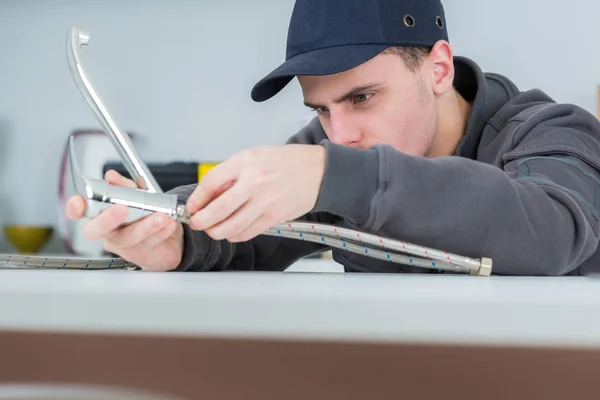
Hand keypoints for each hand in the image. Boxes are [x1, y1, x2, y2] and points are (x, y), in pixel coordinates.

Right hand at [64, 170, 184, 270]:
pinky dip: (161, 231)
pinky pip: (150, 242)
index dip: (75, 208)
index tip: (78, 201)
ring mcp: (124, 245)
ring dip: (146, 225)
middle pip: (96, 231)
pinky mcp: (142, 254)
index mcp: (102, 215)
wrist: (170, 240)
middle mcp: (109, 232)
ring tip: (161, 216)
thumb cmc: (146, 217)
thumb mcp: (137, 196)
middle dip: (107, 219)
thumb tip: (111, 176)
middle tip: (122, 208)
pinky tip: (169, 224)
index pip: (80, 212)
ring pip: (130, 237)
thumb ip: (125, 187)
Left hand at [186, 144, 325, 241]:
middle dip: (201, 221)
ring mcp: (266, 201)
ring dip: (217, 232)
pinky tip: (231, 231)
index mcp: (245, 163)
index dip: (197, 199)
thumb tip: (207, 196)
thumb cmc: (283, 162)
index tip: (191, 207)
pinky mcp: (275, 216)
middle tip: (197, 223)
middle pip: (218, 209)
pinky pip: (248, 232)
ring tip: (213, 229)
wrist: (316, 170)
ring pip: (232, 226)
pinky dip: (235, 235)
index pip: (211, 183)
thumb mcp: (252, 157)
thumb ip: (229, 174)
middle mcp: (255, 182)